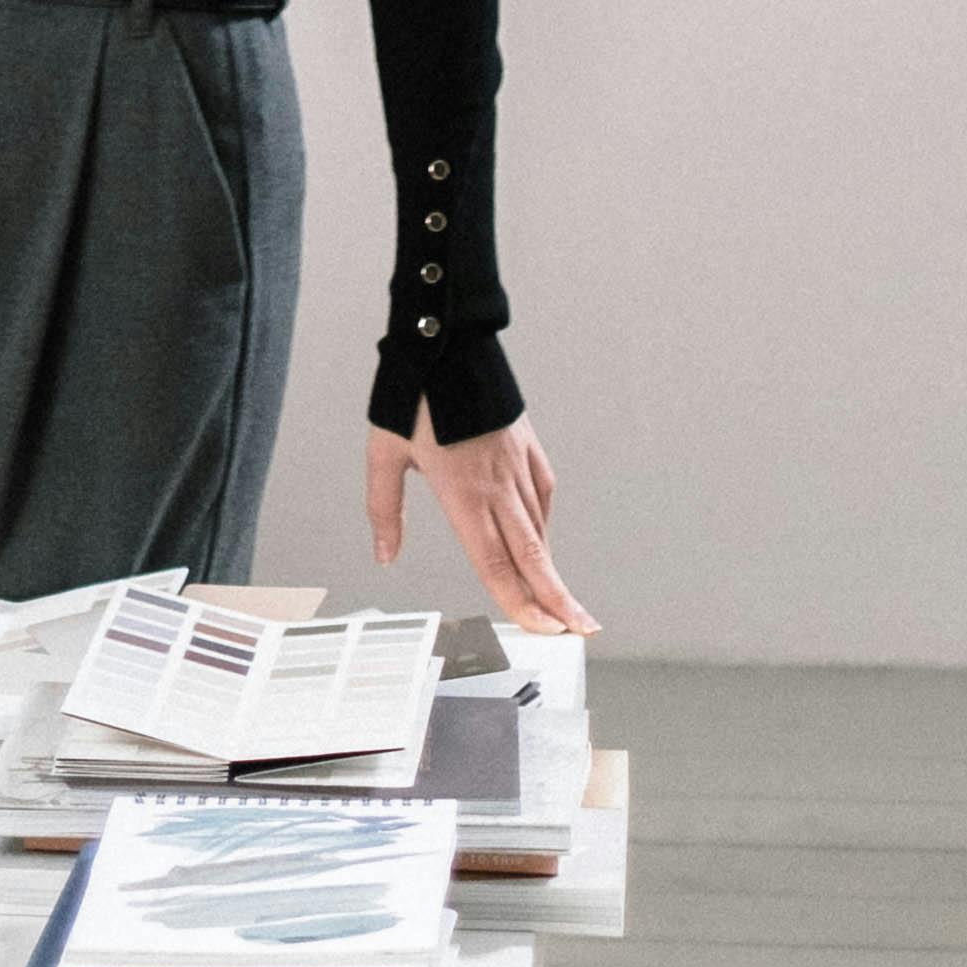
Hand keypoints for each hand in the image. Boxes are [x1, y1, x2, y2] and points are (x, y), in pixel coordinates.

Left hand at [368, 412, 593, 633]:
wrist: (444, 336)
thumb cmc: (410, 394)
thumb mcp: (382, 452)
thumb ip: (383, 509)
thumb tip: (385, 556)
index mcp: (463, 492)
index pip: (496, 562)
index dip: (522, 602)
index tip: (546, 631)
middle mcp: (496, 484)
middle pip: (532, 554)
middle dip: (558, 599)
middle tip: (583, 631)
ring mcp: (516, 462)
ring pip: (538, 527)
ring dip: (552, 567)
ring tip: (566, 602)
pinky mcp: (526, 443)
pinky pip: (542, 493)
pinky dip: (544, 523)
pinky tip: (543, 539)